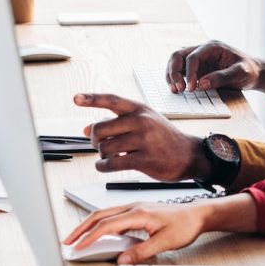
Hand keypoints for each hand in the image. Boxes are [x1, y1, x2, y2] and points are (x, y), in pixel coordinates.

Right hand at [63, 201, 208, 263]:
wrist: (197, 215)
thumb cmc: (184, 225)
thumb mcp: (165, 242)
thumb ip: (142, 251)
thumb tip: (122, 260)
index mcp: (138, 213)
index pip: (107, 225)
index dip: (90, 237)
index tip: (79, 247)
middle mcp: (133, 207)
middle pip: (99, 215)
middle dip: (81, 228)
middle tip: (67, 241)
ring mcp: (134, 208)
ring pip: (105, 214)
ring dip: (89, 225)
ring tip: (78, 238)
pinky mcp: (137, 212)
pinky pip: (113, 217)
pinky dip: (101, 225)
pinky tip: (99, 234)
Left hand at [75, 92, 209, 179]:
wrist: (189, 155)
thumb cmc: (163, 138)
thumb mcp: (142, 124)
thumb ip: (115, 124)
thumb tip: (85, 129)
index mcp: (140, 109)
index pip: (111, 100)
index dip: (91, 99)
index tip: (75, 98)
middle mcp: (141, 121)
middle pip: (100, 129)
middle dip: (95, 140)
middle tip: (99, 145)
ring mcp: (144, 140)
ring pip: (104, 148)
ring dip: (101, 156)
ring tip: (109, 157)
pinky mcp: (144, 160)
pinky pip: (112, 164)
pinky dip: (103, 167)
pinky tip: (105, 166)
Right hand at [166, 41, 264, 97]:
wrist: (253, 72)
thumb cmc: (248, 70)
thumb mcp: (240, 73)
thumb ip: (222, 77)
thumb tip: (201, 84)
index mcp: (212, 47)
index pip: (193, 57)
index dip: (190, 73)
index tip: (191, 88)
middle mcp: (202, 50)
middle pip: (178, 55)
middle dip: (174, 72)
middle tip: (178, 89)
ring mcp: (198, 59)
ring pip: (176, 62)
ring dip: (171, 75)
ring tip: (175, 90)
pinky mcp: (196, 68)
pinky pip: (180, 71)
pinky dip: (176, 79)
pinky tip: (177, 89)